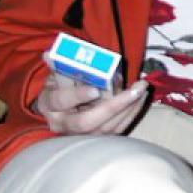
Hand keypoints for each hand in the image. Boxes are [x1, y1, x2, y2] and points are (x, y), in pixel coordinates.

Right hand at [34, 73, 148, 134]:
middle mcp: (64, 125)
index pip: (61, 101)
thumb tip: (51, 54)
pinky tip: (141, 97)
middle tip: (135, 90)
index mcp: (50, 106)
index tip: (95, 89)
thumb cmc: (59, 88)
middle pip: (87, 122)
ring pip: (106, 128)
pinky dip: (131, 113)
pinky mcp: (98, 138)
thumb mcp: (56, 76)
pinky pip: (117, 130)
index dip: (77, 95)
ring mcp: (81, 136)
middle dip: (113, 106)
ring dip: (128, 108)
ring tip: (141, 88)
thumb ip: (61, 66)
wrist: (59, 112)